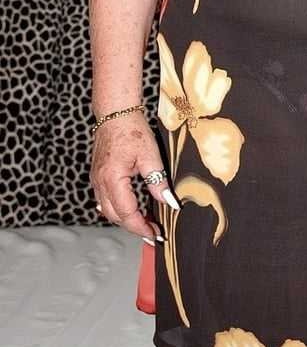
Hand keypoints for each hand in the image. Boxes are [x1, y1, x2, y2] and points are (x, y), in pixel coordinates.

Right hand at [90, 112, 179, 240]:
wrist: (116, 113)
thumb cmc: (131, 129)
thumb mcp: (151, 155)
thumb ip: (158, 182)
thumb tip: (169, 202)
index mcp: (113, 179)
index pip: (127, 213)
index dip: (142, 227)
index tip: (155, 233)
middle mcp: (100, 183)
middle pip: (115, 216)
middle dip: (134, 227)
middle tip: (153, 230)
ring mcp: (96, 180)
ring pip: (108, 211)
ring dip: (126, 219)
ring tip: (146, 221)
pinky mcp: (98, 177)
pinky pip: (105, 200)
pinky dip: (118, 208)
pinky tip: (131, 208)